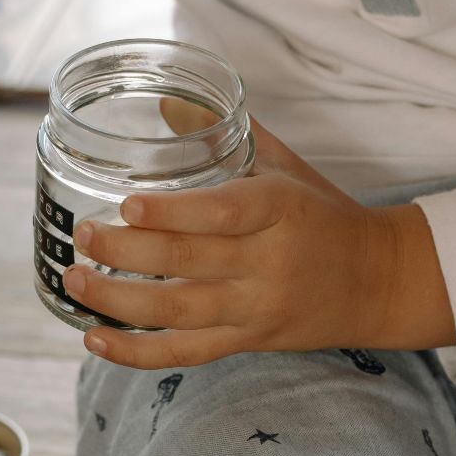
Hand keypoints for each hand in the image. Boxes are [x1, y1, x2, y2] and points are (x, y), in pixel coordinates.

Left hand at [62, 118, 455, 369]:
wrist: (379, 282)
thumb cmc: (322, 215)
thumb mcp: (284, 168)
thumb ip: (226, 135)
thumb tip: (165, 101)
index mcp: (280, 210)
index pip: (222, 211)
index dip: (172, 212)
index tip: (127, 204)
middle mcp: (267, 262)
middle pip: (187, 261)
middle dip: (126, 251)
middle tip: (84, 237)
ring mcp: (255, 308)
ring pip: (178, 312)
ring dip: (118, 301)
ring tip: (76, 281)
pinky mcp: (247, 341)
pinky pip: (185, 354)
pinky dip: (136, 352)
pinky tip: (94, 340)